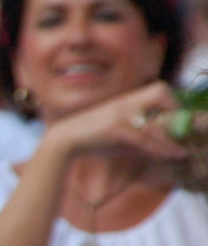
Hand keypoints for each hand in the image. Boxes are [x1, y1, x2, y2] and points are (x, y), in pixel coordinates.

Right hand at [48, 80, 189, 162]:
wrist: (64, 140)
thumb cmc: (89, 138)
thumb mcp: (117, 134)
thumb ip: (138, 136)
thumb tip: (160, 147)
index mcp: (126, 101)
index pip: (158, 90)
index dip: (170, 103)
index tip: (174, 119)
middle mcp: (126, 102)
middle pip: (160, 92)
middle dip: (173, 110)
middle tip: (178, 128)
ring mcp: (121, 114)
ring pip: (155, 124)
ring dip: (170, 140)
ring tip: (181, 151)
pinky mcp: (117, 128)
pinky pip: (145, 139)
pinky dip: (160, 149)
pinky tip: (171, 155)